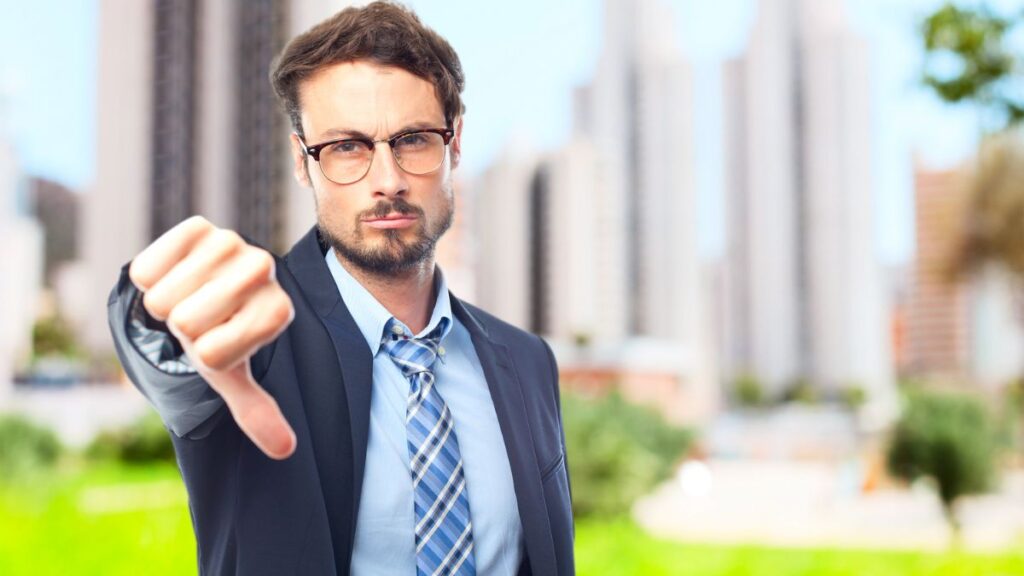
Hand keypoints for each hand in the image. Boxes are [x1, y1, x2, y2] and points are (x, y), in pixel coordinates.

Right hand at [128, 216, 296, 459]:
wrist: (205, 287)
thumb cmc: (222, 334)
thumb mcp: (234, 375)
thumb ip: (257, 412)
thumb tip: (284, 449)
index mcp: (278, 310)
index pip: (213, 353)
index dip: (205, 354)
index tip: (221, 341)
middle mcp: (265, 269)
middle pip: (186, 323)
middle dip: (183, 330)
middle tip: (202, 318)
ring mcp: (232, 242)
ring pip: (163, 299)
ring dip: (166, 304)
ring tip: (191, 295)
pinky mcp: (198, 226)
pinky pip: (147, 269)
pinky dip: (151, 278)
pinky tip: (176, 273)